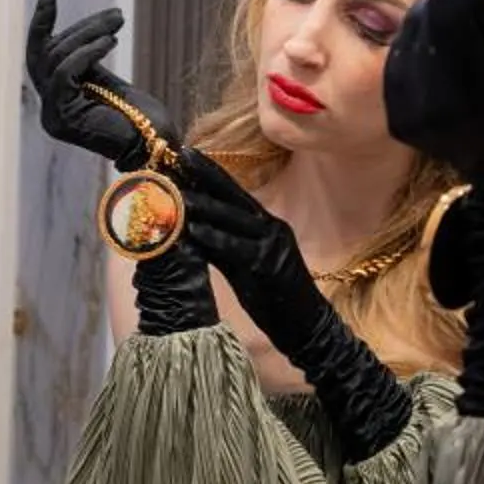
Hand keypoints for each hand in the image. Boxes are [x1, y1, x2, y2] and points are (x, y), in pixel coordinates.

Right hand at [25, 0, 179, 169]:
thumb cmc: (142, 120)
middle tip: (116, 15)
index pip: (42, 57)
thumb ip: (89, 64)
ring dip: (87, 35)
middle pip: (47, 54)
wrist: (157, 148)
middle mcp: (50, 109)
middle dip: (79, 28)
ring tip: (118, 25)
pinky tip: (111, 41)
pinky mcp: (62, 118)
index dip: (42, 25)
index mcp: (59, 99)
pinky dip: (86, 52)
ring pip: (55, 59)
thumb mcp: (111, 83)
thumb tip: (89, 32)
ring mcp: (53, 115)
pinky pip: (64, 74)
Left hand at [174, 149, 410, 460]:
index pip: (236, 194)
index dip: (211, 174)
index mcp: (268, 226)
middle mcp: (272, 228)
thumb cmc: (275, 297)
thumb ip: (223, 248)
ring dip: (204, 205)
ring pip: (234, 220)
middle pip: (235, 197)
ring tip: (176, 193)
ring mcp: (272, 247)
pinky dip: (215, 239)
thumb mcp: (246, 267)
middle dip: (206, 175)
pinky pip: (238, 249)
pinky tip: (194, 230)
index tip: (187, 156)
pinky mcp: (269, 267)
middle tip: (179, 157)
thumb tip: (193, 233)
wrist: (307, 327)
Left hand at [382, 0, 483, 180]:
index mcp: (468, 89)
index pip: (451, 6)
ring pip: (414, 30)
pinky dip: (430, 36)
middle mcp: (426, 102)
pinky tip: (460, 35)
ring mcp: (405, 112)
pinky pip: (406, 56)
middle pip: (430, 13)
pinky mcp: (395, 115)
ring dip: (445, 5)